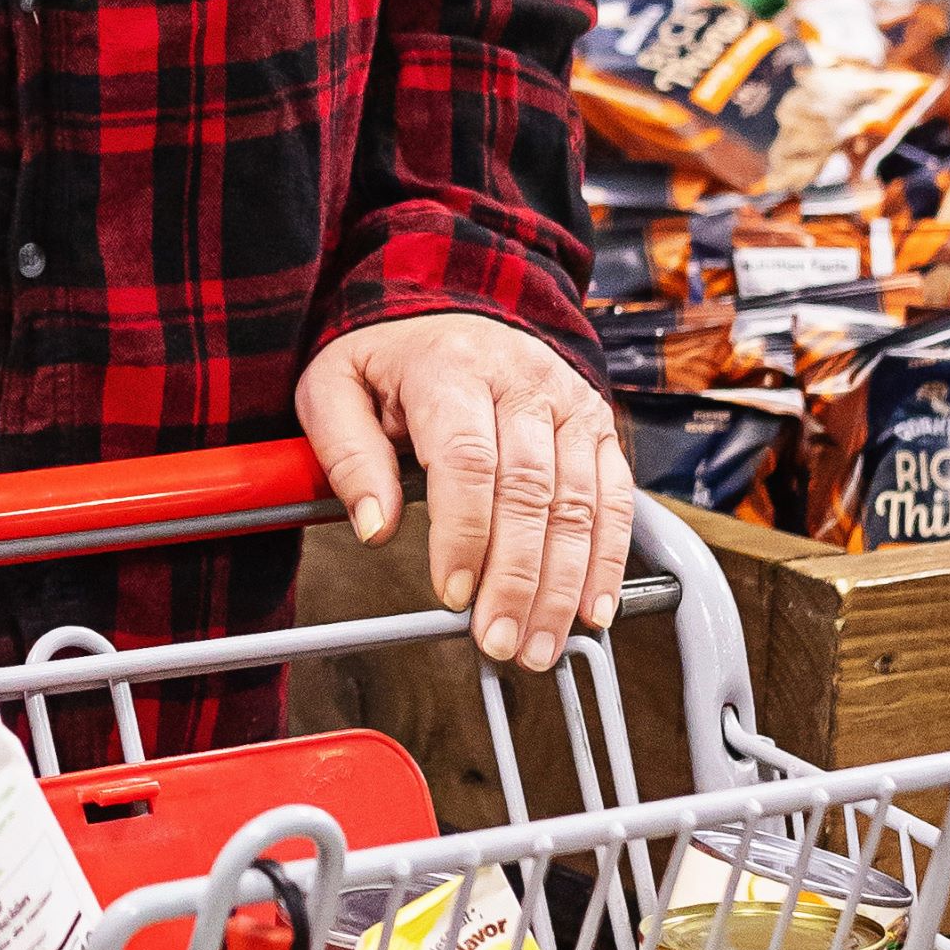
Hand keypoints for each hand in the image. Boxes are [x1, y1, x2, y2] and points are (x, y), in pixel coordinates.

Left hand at [301, 315, 634, 673]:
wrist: (457, 304)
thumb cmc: (390, 355)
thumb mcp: (335, 388)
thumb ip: (348, 456)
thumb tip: (374, 528)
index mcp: (452, 367)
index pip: (468, 460)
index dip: (465, 534)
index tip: (452, 593)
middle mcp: (522, 380)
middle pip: (530, 490)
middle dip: (518, 578)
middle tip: (499, 640)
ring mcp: (569, 402)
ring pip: (579, 502)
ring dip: (564, 584)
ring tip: (540, 644)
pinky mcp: (598, 424)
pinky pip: (614, 497)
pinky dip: (607, 559)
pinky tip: (592, 609)